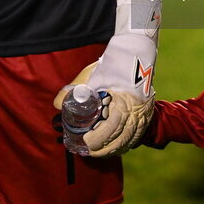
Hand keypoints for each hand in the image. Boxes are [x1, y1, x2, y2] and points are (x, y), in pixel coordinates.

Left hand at [56, 0, 160, 156]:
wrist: (137, 50)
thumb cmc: (114, 62)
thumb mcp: (93, 74)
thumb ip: (75, 89)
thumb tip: (57, 105)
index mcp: (126, 99)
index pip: (113, 125)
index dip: (100, 137)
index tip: (87, 143)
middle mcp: (139, 107)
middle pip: (123, 135)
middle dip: (106, 147)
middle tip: (90, 151)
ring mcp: (145, 110)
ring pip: (132, 136)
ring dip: (116, 147)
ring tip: (100, 153)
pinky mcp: (147, 110)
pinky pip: (138, 132)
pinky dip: (127, 142)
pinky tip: (117, 147)